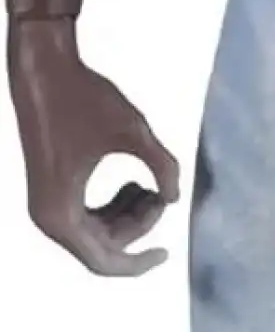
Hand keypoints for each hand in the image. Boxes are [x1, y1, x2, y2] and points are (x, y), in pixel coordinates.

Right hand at [8, 15, 179, 274]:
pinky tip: (135, 182)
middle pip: (103, 246)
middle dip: (138, 226)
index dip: (139, 263)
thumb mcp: (133, 131)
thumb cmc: (82, 97)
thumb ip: (162, 166)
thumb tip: (174, 198)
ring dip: (128, 216)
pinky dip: (113, 205)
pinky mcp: (51, 187)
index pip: (104, 262)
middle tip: (161, 192)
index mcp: (60, 215)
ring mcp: (46, 203)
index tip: (167, 252)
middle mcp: (48, 216)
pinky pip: (87, 215)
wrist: (43, 67)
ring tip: (152, 184)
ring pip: (96, 232)